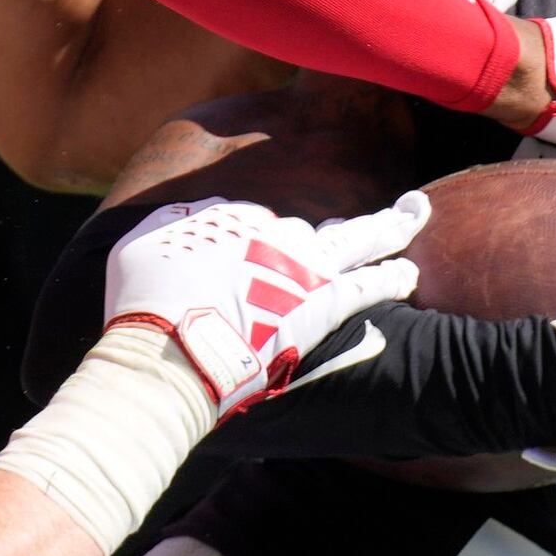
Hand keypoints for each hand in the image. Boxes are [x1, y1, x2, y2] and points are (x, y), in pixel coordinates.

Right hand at [102, 193, 431, 415]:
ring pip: (357, 240)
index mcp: (229, 221)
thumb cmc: (140, 303)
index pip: (264, 225)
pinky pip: (366, 285)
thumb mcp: (140, 244)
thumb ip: (174, 223)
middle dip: (364, 217)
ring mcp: (300, 268)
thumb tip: (201, 215)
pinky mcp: (319, 304)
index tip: (270, 267)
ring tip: (415, 218)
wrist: (168, 349)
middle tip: (404, 205)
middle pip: (326, 225)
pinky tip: (410, 274)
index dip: (272, 246)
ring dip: (390, 230)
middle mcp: (272, 236)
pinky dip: (390, 277)